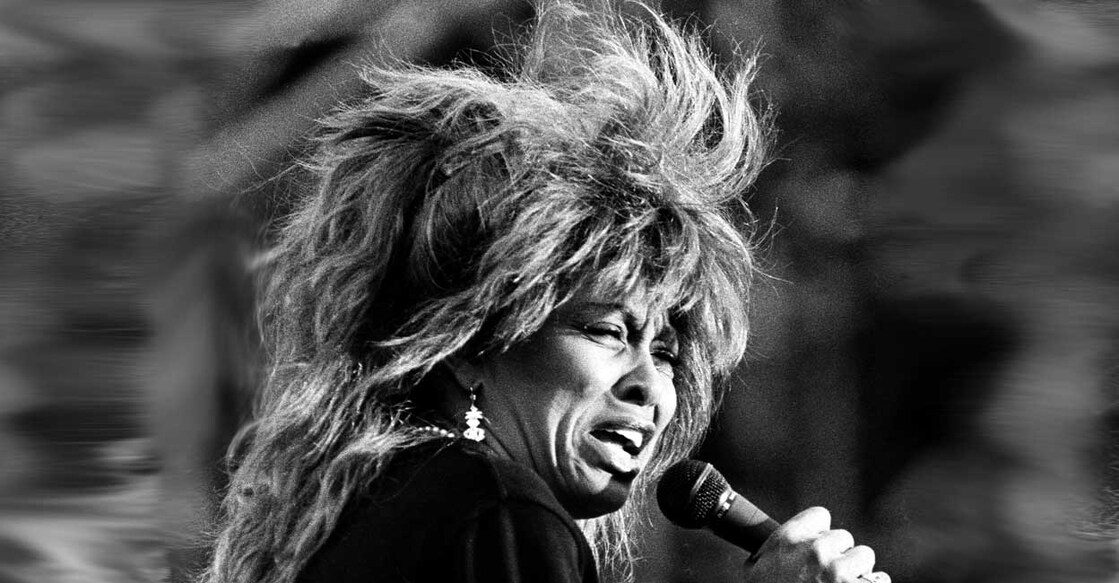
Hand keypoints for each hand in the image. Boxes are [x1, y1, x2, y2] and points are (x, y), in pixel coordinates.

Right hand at [743, 507, 889, 582]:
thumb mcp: (755, 573)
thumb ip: (768, 554)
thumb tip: (769, 547)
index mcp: (787, 540)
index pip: (820, 516)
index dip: (821, 532)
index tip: (818, 546)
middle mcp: (814, 550)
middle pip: (844, 537)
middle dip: (839, 556)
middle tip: (827, 577)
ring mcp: (838, 571)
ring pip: (864, 556)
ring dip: (857, 572)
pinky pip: (880, 579)